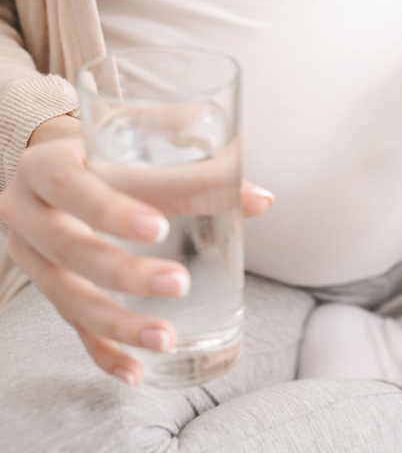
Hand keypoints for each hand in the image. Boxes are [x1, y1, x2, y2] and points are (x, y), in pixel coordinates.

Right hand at [0, 115, 273, 383]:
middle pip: (69, 249)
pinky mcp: (48, 287)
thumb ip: (198, 165)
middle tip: (178, 283)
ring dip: (117, 324)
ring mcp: (33, 256)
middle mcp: (29, 212)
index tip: (158, 228)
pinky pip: (71, 326)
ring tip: (165, 340)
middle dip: (124, 272)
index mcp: (48, 164)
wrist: (57, 161)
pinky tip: (136, 372)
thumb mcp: (142, 139)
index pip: (75, 187)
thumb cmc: (111, 149)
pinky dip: (104, 352)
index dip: (114, 210)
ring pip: (67, 297)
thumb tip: (261, 200)